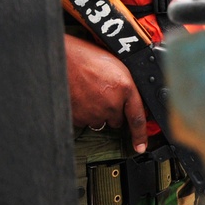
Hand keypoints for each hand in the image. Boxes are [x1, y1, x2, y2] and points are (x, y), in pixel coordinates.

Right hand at [65, 35, 147, 152]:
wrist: (64, 58)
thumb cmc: (86, 57)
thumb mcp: (115, 65)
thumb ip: (126, 86)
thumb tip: (130, 99)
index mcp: (125, 88)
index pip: (138, 118)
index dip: (140, 136)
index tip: (141, 147)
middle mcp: (112, 104)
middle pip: (117, 120)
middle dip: (112, 110)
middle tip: (102, 93)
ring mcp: (95, 113)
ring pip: (100, 121)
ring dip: (97, 111)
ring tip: (89, 92)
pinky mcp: (80, 118)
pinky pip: (85, 121)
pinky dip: (84, 112)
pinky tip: (81, 97)